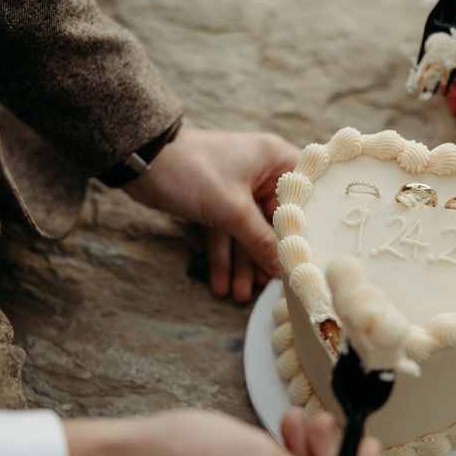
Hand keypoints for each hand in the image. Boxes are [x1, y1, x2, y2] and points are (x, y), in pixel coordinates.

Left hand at [124, 128, 299, 301]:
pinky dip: (224, 256)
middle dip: (268, 257)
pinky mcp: (218, 202)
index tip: (312, 258)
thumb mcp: (232, 210)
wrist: (142, 160)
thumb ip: (261, 241)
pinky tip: (220, 284)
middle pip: (276, 222)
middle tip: (271, 287)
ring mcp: (239, 189)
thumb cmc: (194, 171)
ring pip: (249, 232)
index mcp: (276, 160)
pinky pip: (228, 233)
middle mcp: (262, 173)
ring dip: (243, 264)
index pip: (305, 198)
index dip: (310, 229)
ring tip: (240, 295)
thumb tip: (283, 268)